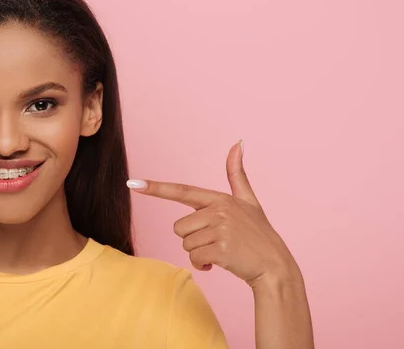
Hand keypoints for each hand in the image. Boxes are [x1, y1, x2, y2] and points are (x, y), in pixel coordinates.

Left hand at [127, 141, 300, 288]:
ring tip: (221, 252)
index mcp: (219, 198)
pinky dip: (203, 265)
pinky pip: (194, 258)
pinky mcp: (221, 248)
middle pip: (179, 228)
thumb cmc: (259, 234)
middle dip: (192, 239)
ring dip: (198, 254)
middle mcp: (219, 210)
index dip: (155, 188)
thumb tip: (238, 142)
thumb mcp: (249, 201)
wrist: (275, 266)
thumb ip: (237, 174)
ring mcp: (221, 229)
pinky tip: (219, 263)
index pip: (182, 191)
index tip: (132, 184)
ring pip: (185, 244)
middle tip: (216, 242)